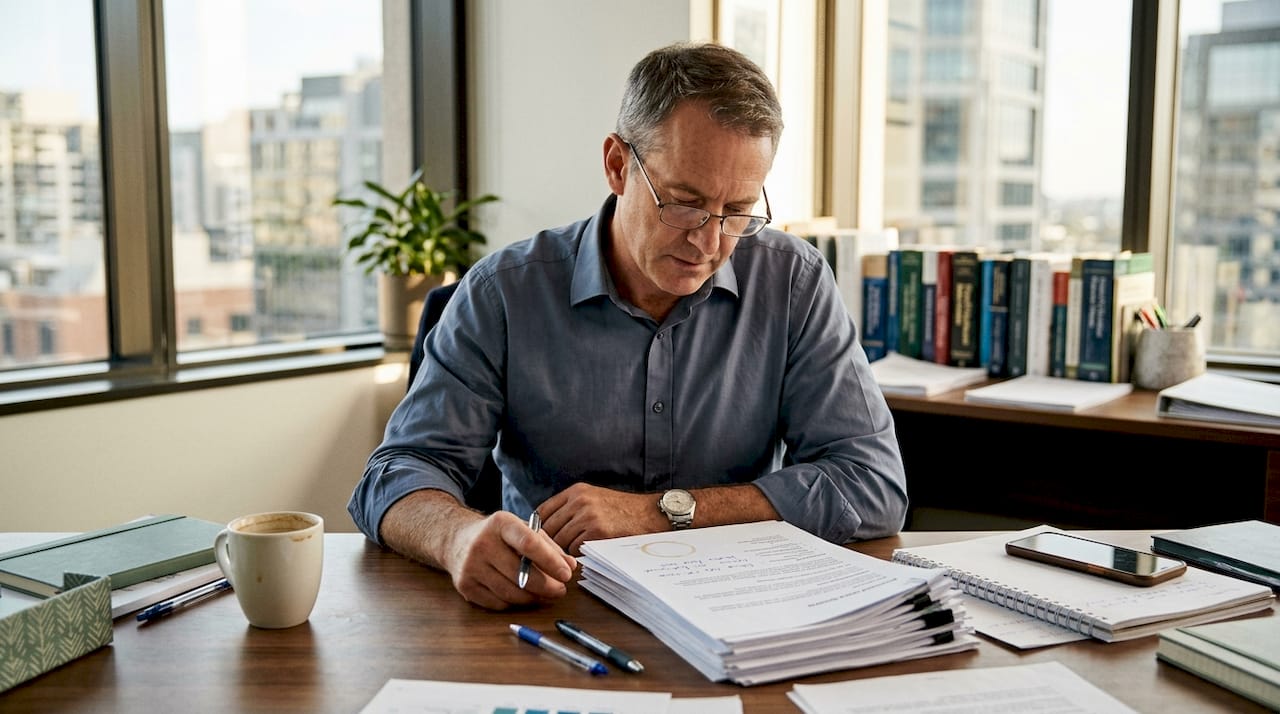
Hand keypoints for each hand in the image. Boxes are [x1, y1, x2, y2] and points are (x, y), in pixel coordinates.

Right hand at [444, 510, 576, 610]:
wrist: (457, 540)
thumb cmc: (498, 536)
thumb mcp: (523, 530)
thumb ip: (549, 546)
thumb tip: (570, 566)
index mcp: (500, 523)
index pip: (529, 543)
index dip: (551, 561)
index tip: (566, 574)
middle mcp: (482, 543)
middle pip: (520, 574)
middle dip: (546, 586)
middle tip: (560, 590)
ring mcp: (471, 566)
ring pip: (510, 593)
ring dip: (532, 598)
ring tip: (545, 595)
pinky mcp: (464, 586)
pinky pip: (497, 603)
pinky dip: (514, 603)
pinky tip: (523, 597)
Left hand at [537, 483, 666, 554]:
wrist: (650, 514)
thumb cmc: (622, 511)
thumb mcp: (594, 498)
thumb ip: (571, 507)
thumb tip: (545, 528)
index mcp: (576, 491)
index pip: (542, 511)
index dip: (537, 528)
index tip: (539, 540)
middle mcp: (579, 501)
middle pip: (548, 529)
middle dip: (549, 543)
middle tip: (553, 554)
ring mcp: (587, 516)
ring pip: (560, 541)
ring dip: (564, 551)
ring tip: (574, 553)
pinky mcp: (597, 531)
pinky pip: (575, 549)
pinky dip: (578, 554)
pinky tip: (588, 552)